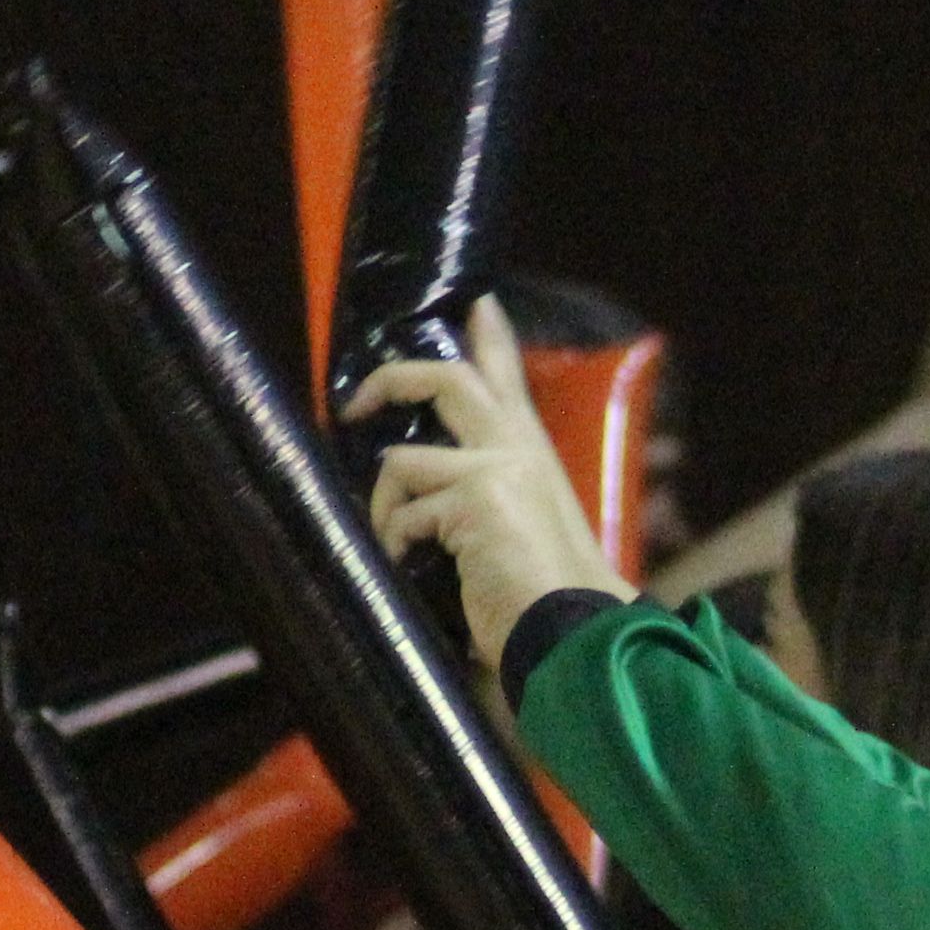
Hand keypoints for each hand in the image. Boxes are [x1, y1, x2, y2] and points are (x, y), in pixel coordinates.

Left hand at [349, 298, 628, 668]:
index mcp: (530, 452)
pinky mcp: (474, 500)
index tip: (475, 301)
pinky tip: (413, 566)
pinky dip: (396, 541)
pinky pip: (403, 513)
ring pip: (402, 460)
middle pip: (447, 379)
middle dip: (392, 380)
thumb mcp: (518, 523)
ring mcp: (496, 469)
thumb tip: (415, 480)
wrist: (573, 629)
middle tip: (356, 405)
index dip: (489, 333)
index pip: (507, 375)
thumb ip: (482, 491)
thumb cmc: (542, 590)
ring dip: (385, 507)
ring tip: (399, 544)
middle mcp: (517, 448)